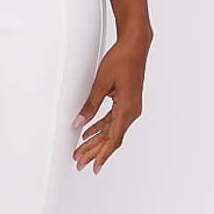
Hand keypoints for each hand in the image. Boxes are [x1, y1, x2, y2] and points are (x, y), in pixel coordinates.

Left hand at [71, 26, 151, 172]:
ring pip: (111, 131)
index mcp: (126, 109)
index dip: (102, 155)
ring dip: (95, 142)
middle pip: (111, 138)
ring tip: (81, 152)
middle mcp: (131, 112)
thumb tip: (78, 123)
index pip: (113, 139)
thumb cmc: (121, 60)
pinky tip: (89, 133)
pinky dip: (100, 128)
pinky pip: (113, 121)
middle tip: (79, 163)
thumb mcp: (101, 83)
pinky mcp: (126, 102)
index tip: (94, 167)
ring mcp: (130, 108)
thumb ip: (90, 105)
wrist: (135, 46)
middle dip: (94, 152)